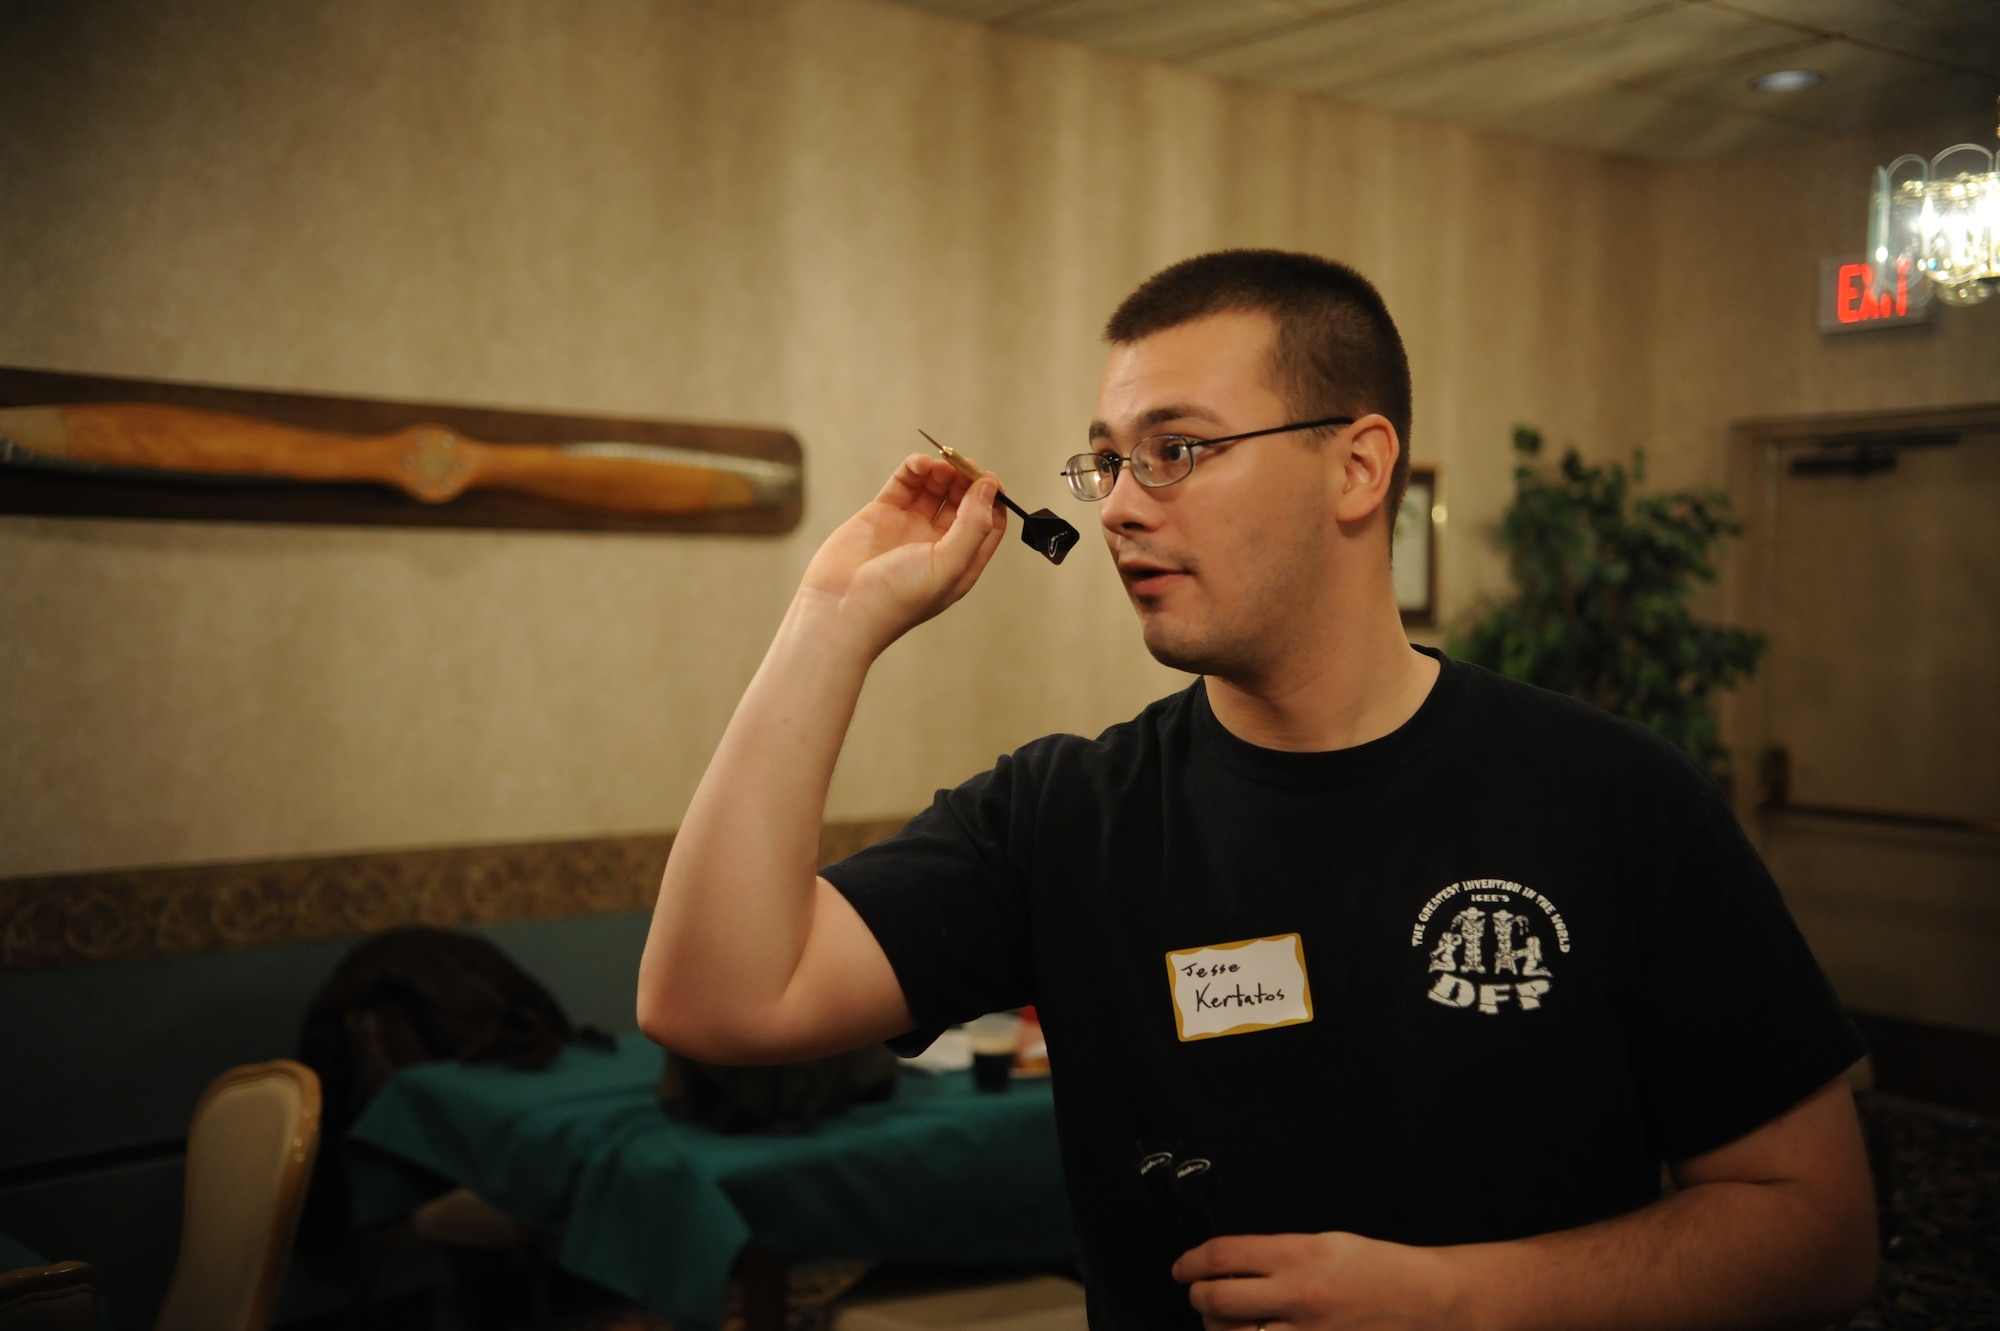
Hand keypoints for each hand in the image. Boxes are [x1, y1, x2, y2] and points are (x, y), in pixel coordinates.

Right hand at [798, 453, 1007, 655]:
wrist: (840, 609)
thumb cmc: (897, 598)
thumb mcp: (949, 564)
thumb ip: (974, 524)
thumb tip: (989, 487)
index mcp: (959, 562)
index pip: (987, 523)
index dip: (991, 499)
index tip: (988, 479)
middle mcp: (936, 544)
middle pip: (962, 501)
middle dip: (965, 480)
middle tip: (963, 463)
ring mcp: (908, 528)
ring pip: (933, 489)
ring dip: (941, 471)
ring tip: (939, 464)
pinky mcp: (881, 515)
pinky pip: (903, 485)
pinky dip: (913, 469)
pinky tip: (919, 463)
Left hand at [1174, 1231, 1459, 1330]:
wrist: (1428, 1304)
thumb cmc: (1377, 1271)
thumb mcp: (1324, 1244)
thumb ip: (1276, 1256)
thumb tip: (1229, 1268)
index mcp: (1299, 1255)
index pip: (1222, 1255)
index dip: (1191, 1261)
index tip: (1182, 1268)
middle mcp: (1298, 1295)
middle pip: (1217, 1300)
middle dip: (1198, 1297)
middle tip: (1199, 1294)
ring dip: (1218, 1330)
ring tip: (1225, 1323)